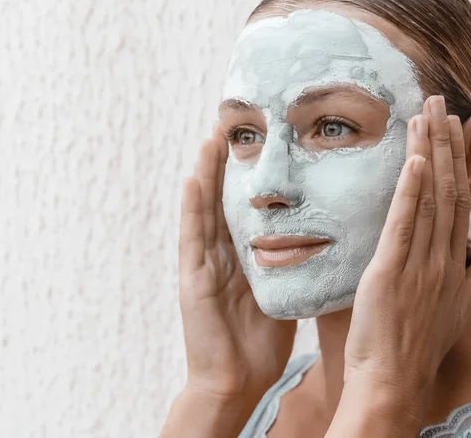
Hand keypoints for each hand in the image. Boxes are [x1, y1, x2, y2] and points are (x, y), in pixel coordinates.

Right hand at [178, 122, 296, 409]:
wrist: (237, 379)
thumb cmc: (260, 341)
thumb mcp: (278, 292)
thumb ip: (284, 264)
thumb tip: (313, 240)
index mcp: (237, 259)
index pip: (238, 209)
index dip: (242, 178)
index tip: (251, 145)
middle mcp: (217, 256)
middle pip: (218, 202)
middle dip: (221, 166)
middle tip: (226, 128)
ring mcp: (202, 266)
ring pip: (202, 211)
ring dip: (204, 175)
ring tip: (209, 140)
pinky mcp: (193, 280)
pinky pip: (192, 238)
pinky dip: (192, 208)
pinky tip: (193, 179)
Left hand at [343, 96, 470, 408]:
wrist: (390, 381)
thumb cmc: (403, 344)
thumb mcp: (429, 303)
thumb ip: (430, 271)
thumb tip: (428, 248)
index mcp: (450, 264)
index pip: (459, 202)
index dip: (458, 164)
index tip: (456, 131)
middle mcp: (443, 258)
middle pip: (450, 190)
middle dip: (447, 145)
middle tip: (443, 105)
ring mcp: (421, 264)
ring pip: (431, 198)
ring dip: (430, 154)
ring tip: (428, 115)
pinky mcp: (392, 271)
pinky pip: (405, 224)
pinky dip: (411, 190)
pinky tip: (413, 159)